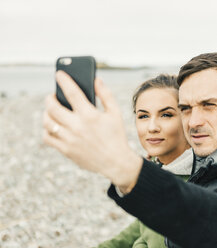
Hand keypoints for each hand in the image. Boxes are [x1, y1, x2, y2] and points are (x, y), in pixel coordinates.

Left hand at [43, 71, 141, 192]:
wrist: (115, 162)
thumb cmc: (116, 135)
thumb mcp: (116, 113)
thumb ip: (106, 95)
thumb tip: (96, 80)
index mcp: (90, 115)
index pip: (72, 92)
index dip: (64, 80)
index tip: (59, 73)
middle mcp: (77, 126)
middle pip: (52, 107)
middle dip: (50, 98)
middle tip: (53, 96)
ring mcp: (69, 139)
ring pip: (47, 121)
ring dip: (46, 113)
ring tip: (51, 110)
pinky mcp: (65, 150)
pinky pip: (47, 137)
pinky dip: (47, 129)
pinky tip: (52, 126)